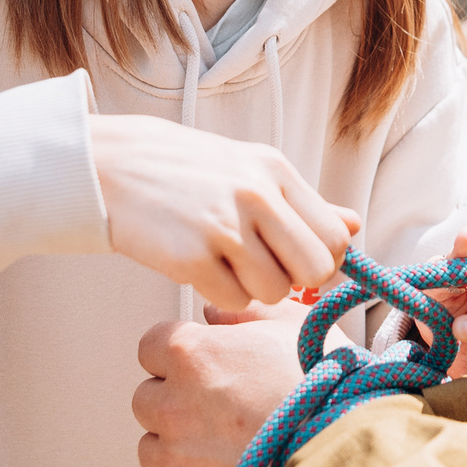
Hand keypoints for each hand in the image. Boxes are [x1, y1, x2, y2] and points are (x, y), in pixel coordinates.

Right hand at [91, 114, 359, 308]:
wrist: (111, 166)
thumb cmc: (186, 172)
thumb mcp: (249, 169)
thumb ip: (305, 202)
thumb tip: (354, 226)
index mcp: (276, 171)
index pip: (335, 237)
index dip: (321, 259)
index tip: (295, 260)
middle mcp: (257, 195)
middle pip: (315, 269)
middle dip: (294, 280)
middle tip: (262, 267)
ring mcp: (225, 226)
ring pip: (274, 290)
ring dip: (252, 287)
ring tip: (224, 261)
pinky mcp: (192, 257)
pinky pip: (232, 300)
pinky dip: (218, 293)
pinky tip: (199, 267)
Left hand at [133, 301, 305, 466]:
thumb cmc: (331, 397)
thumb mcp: (299, 331)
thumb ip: (247, 313)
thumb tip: (212, 314)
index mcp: (192, 355)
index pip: (151, 346)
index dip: (182, 356)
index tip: (206, 367)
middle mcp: (172, 406)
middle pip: (148, 400)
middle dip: (177, 403)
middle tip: (223, 412)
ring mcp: (174, 460)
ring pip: (153, 449)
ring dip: (181, 449)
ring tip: (230, 451)